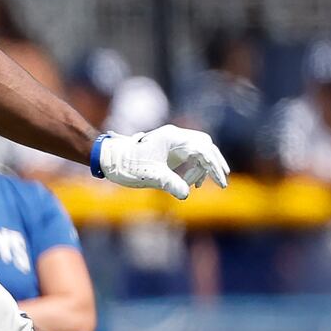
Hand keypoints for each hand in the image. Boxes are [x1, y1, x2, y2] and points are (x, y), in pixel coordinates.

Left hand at [94, 125, 229, 200]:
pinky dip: (194, 168)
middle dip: (214, 163)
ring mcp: (172, 141)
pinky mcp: (169, 149)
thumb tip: (185, 195)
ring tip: (199, 186)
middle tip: (221, 181)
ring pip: (199, 150)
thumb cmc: (128, 165)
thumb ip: (170, 183)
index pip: (203, 149)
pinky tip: (192, 183)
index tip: (220, 181)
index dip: (214, 166)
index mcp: (172, 137)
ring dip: (203, 167)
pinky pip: (189, 156)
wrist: (109, 160)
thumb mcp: (151, 176)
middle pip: (205, 145)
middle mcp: (174, 136)